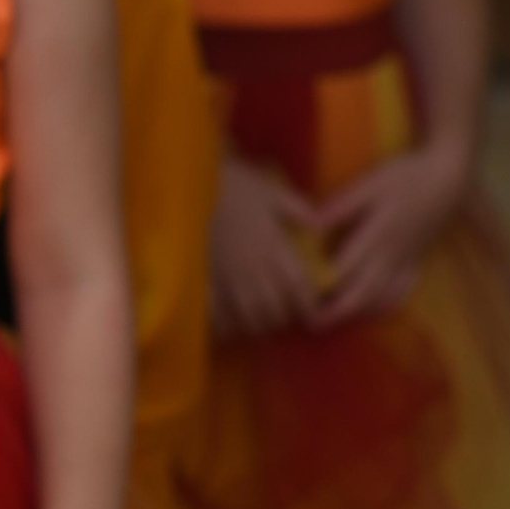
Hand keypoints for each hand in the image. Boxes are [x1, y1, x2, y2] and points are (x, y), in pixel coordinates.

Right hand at [210, 155, 320, 338]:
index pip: (297, 285)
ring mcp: (225, 273)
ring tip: (257, 326)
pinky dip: (222, 322)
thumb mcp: (270, 190)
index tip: (314, 317)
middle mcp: (251, 266)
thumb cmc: (232, 183)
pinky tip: (225, 327)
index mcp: (272, 247)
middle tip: (283, 320)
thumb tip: (319, 226)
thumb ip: (297, 209)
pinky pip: (213, 307)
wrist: (190, 182)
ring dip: (255, 325)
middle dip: (281, 319)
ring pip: (245, 312)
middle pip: (272, 306)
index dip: (308, 305)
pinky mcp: (202, 273)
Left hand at [307, 144, 464, 329]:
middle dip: (339, 312)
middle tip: (315, 324)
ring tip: (336, 322)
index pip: (346, 272)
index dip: (325, 290)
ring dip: (360, 313)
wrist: (448, 178)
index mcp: (376, 236)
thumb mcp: (370, 184)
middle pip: (364, 293)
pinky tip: (373, 311)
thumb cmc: (405, 176)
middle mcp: (392, 255)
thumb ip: (341, 207)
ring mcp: (407, 261)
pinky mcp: (418, 260)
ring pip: (384, 297)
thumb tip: (310, 224)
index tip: (304, 302)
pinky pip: (404, 292)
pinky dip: (387, 306)